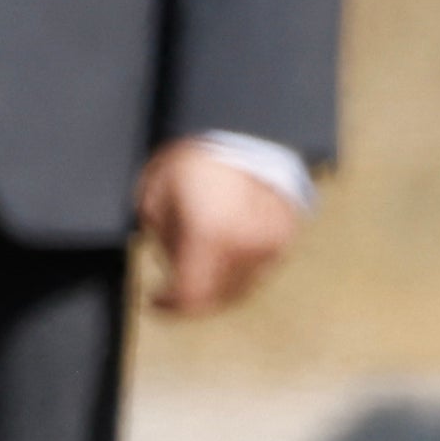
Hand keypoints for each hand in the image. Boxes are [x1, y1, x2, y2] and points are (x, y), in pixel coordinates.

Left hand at [134, 144, 301, 320]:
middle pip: (214, 298)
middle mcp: (243, 247)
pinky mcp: (282, 241)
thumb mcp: (157, 195)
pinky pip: (257, 271)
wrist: (249, 134)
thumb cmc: (198, 159)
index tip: (157, 301)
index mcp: (209, 235)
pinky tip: (226, 245)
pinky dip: (239, 267)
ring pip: (238, 289)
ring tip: (203, 255)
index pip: (190, 298)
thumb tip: (168, 265)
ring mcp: (268, 246)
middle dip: (192, 291)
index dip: (169, 307)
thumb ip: (160, 239)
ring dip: (217, 283)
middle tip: (176, 276)